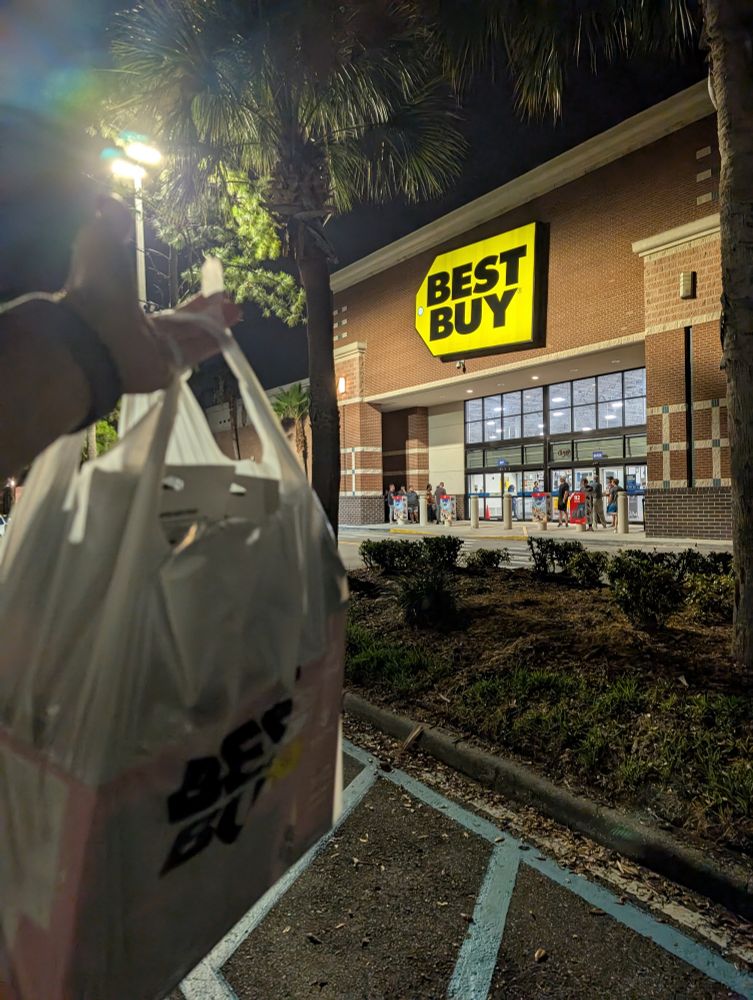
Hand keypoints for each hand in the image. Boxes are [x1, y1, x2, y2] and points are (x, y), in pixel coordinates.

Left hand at [63, 196, 239, 392]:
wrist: (91, 332)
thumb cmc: (94, 286)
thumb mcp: (99, 242)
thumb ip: (109, 223)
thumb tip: (108, 199)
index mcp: (126, 307)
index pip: (158, 304)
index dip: (179, 295)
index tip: (199, 285)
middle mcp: (142, 333)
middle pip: (181, 322)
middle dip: (206, 310)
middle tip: (228, 299)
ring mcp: (154, 353)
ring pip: (191, 337)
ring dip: (215, 324)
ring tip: (237, 310)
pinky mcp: (166, 369)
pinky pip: (192, 354)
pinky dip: (211, 344)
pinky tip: (230, 333)